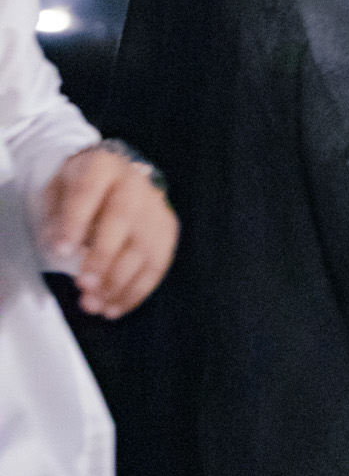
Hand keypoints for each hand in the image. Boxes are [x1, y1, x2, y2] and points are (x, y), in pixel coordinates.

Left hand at [40, 147, 178, 318]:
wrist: (116, 178)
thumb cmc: (81, 190)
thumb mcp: (58, 190)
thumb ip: (54, 215)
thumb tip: (56, 242)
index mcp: (102, 167)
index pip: (89, 191)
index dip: (76, 221)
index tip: (62, 252)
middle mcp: (135, 185)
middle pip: (124, 219)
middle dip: (103, 256)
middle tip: (84, 284)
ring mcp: (156, 209)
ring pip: (144, 247)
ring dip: (119, 282)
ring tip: (94, 305)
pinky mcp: (168, 231)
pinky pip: (157, 265)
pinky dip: (136, 291)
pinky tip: (115, 307)